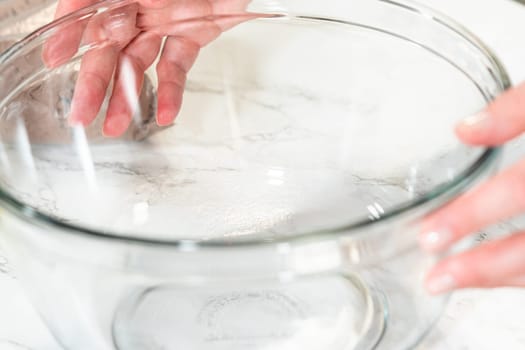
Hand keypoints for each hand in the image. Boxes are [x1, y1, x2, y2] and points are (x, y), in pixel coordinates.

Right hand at [43, 0, 249, 136]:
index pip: (86, 9)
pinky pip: (177, 66)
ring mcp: (164, 22)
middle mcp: (138, 5)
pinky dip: (172, 91)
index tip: (54, 58)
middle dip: (92, 82)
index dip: (69, 32)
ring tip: (114, 125)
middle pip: (108, 47)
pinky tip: (166, 113)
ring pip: (138, 64)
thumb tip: (127, 6)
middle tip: (79, 114)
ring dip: (125, 96)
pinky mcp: (192, 34)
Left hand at [419, 82, 524, 293]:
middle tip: (437, 276)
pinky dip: (523, 272)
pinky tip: (497, 271)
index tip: (432, 234)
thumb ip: (520, 107)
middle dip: (485, 265)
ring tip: (457, 279)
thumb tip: (465, 131)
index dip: (474, 215)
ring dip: (503, 275)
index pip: (522, 189)